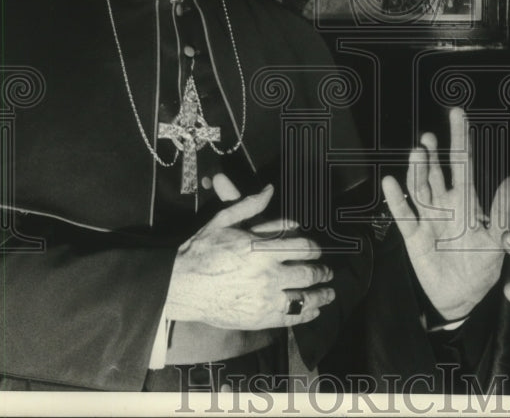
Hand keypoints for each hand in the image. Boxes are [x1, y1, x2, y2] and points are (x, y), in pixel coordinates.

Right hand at [166, 182, 334, 329]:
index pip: (303, 248)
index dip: (316, 249)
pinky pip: (290, 318)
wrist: (180, 286)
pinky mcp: (258, 319)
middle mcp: (268, 275)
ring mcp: (264, 300)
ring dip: (321, 296)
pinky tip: (312, 311)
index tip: (318, 250)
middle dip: (322, 272)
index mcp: (262, 249)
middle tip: (328, 272)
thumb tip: (269, 189)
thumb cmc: (201, 251)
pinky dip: (305, 315)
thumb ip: (249, 205)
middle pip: (309, 274)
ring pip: (304, 299)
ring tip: (328, 294)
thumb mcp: (223, 221)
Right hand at [382, 107, 509, 321]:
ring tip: (419, 151)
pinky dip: (397, 198)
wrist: (462, 298)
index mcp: (468, 200)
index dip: (461, 139)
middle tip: (430, 135)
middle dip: (434, 152)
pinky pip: (403, 214)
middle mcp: (445, 203)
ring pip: (420, 187)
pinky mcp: (413, 235)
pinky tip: (391, 182)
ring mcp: (428, 217)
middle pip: (437, 170)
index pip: (464, 163)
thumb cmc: (483, 268)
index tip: (458, 114)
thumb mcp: (498, 241)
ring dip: (418, 170)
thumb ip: (502, 211)